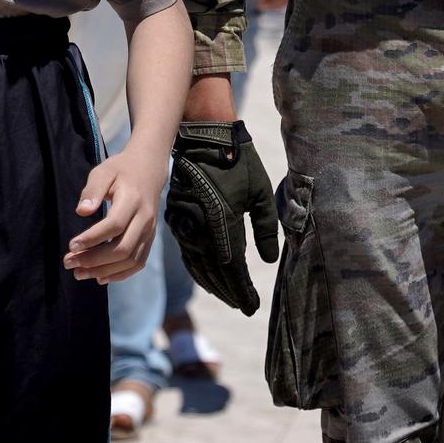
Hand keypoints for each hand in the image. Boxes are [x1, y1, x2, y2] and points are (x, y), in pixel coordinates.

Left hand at [65, 144, 166, 285]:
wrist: (148, 170)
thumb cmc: (120, 170)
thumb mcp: (103, 171)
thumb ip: (92, 190)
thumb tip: (81, 212)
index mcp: (132, 199)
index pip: (114, 225)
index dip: (92, 238)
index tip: (71, 245)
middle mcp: (144, 218)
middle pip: (123, 248)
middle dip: (94, 260)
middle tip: (69, 263)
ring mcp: (149, 231)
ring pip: (130, 260)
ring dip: (104, 271)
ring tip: (79, 274)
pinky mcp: (149, 239)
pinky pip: (138, 263)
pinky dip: (120, 274)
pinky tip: (99, 277)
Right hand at [165, 120, 278, 315]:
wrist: (203, 136)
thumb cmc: (238, 162)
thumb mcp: (261, 192)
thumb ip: (266, 228)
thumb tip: (267, 259)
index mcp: (222, 220)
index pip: (232, 267)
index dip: (242, 290)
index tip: (252, 306)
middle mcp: (199, 225)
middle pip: (212, 271)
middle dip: (228, 291)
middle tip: (242, 305)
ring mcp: (184, 222)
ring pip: (196, 264)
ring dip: (212, 283)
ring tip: (227, 296)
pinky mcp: (176, 217)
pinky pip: (186, 251)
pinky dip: (197, 268)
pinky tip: (206, 276)